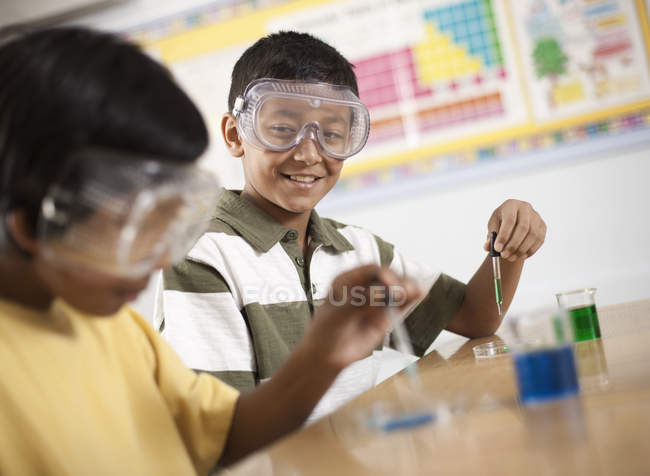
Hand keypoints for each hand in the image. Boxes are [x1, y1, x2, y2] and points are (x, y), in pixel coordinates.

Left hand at [305, 265, 421, 370]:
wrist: (328, 355)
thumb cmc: (326, 331)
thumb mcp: (339, 314)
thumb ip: (360, 303)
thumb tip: (382, 292)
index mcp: (348, 279)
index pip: (369, 270)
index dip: (382, 273)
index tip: (389, 283)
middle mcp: (364, 287)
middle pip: (386, 277)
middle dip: (397, 281)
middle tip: (402, 291)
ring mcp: (376, 301)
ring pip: (396, 289)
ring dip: (407, 287)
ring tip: (415, 291)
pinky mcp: (385, 315)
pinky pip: (400, 304)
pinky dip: (410, 298)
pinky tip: (419, 293)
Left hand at [482, 199, 545, 261]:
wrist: (513, 221)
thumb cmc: (501, 222)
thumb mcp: (492, 226)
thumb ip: (490, 237)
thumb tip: (487, 247)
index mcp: (511, 205)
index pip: (510, 220)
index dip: (504, 236)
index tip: (497, 249)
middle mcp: (526, 208)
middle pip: (523, 228)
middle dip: (513, 244)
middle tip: (504, 256)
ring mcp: (536, 217)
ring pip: (533, 235)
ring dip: (521, 249)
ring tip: (511, 257)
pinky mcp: (543, 226)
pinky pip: (539, 240)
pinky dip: (530, 250)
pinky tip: (521, 256)